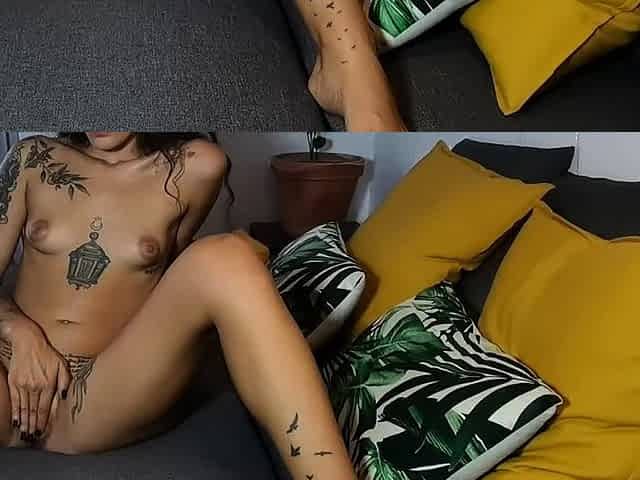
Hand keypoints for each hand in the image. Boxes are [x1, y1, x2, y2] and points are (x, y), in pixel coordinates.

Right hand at [6, 326, 70, 441]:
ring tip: (25, 434)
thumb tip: (63, 397)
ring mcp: (23, 386)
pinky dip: (15, 413)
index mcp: (48, 384)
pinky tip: (16, 421)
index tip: (43, 431)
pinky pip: (15, 401)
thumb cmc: (47, 354)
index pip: (45, 407)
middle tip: (33, 437)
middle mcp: (35, 387)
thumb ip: (64, 381)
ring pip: (24, 408)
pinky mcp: (14, 383)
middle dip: (34, 426)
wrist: (28, 342)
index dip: (44, 421)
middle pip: (34, 411)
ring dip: (24, 422)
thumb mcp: (61, 365)